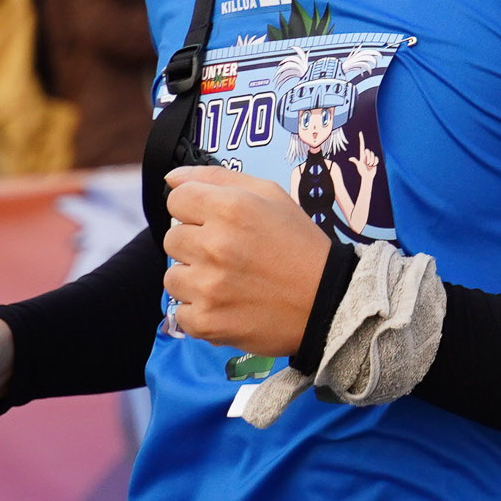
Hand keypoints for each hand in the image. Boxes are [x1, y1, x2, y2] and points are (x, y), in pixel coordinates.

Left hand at [162, 163, 331, 356]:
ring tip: (229, 282)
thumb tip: (172, 178)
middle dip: (196, 245)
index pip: (176, 199)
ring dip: (195, 279)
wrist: (327, 301)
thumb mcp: (271, 196)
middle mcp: (215, 245)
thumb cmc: (299, 244)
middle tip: (229, 255)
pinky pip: (180, 312)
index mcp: (231, 208)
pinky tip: (228, 306)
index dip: (194, 210)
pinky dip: (201, 311)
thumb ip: (218, 178)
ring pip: (172, 277)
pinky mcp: (205, 321)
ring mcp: (208, 286)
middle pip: (172, 238)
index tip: (215, 222)